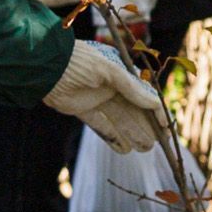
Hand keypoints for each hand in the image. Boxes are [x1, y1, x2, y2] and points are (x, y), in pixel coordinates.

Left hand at [46, 38, 167, 152]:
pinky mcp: (82, 109)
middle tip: (156, 145)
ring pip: (120, 120)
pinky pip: (101, 125)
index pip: (144, 95)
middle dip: (146, 127)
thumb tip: (155, 103)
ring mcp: (97, 98)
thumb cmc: (80, 62)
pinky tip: (123, 149)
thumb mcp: (109, 71)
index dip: (156, 112)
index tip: (165, 129)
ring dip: (132, 134)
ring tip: (144, 149)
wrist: (46, 66)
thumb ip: (132, 88)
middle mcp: (111, 86)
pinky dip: (112, 137)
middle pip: (133, 111)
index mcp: (121, 73)